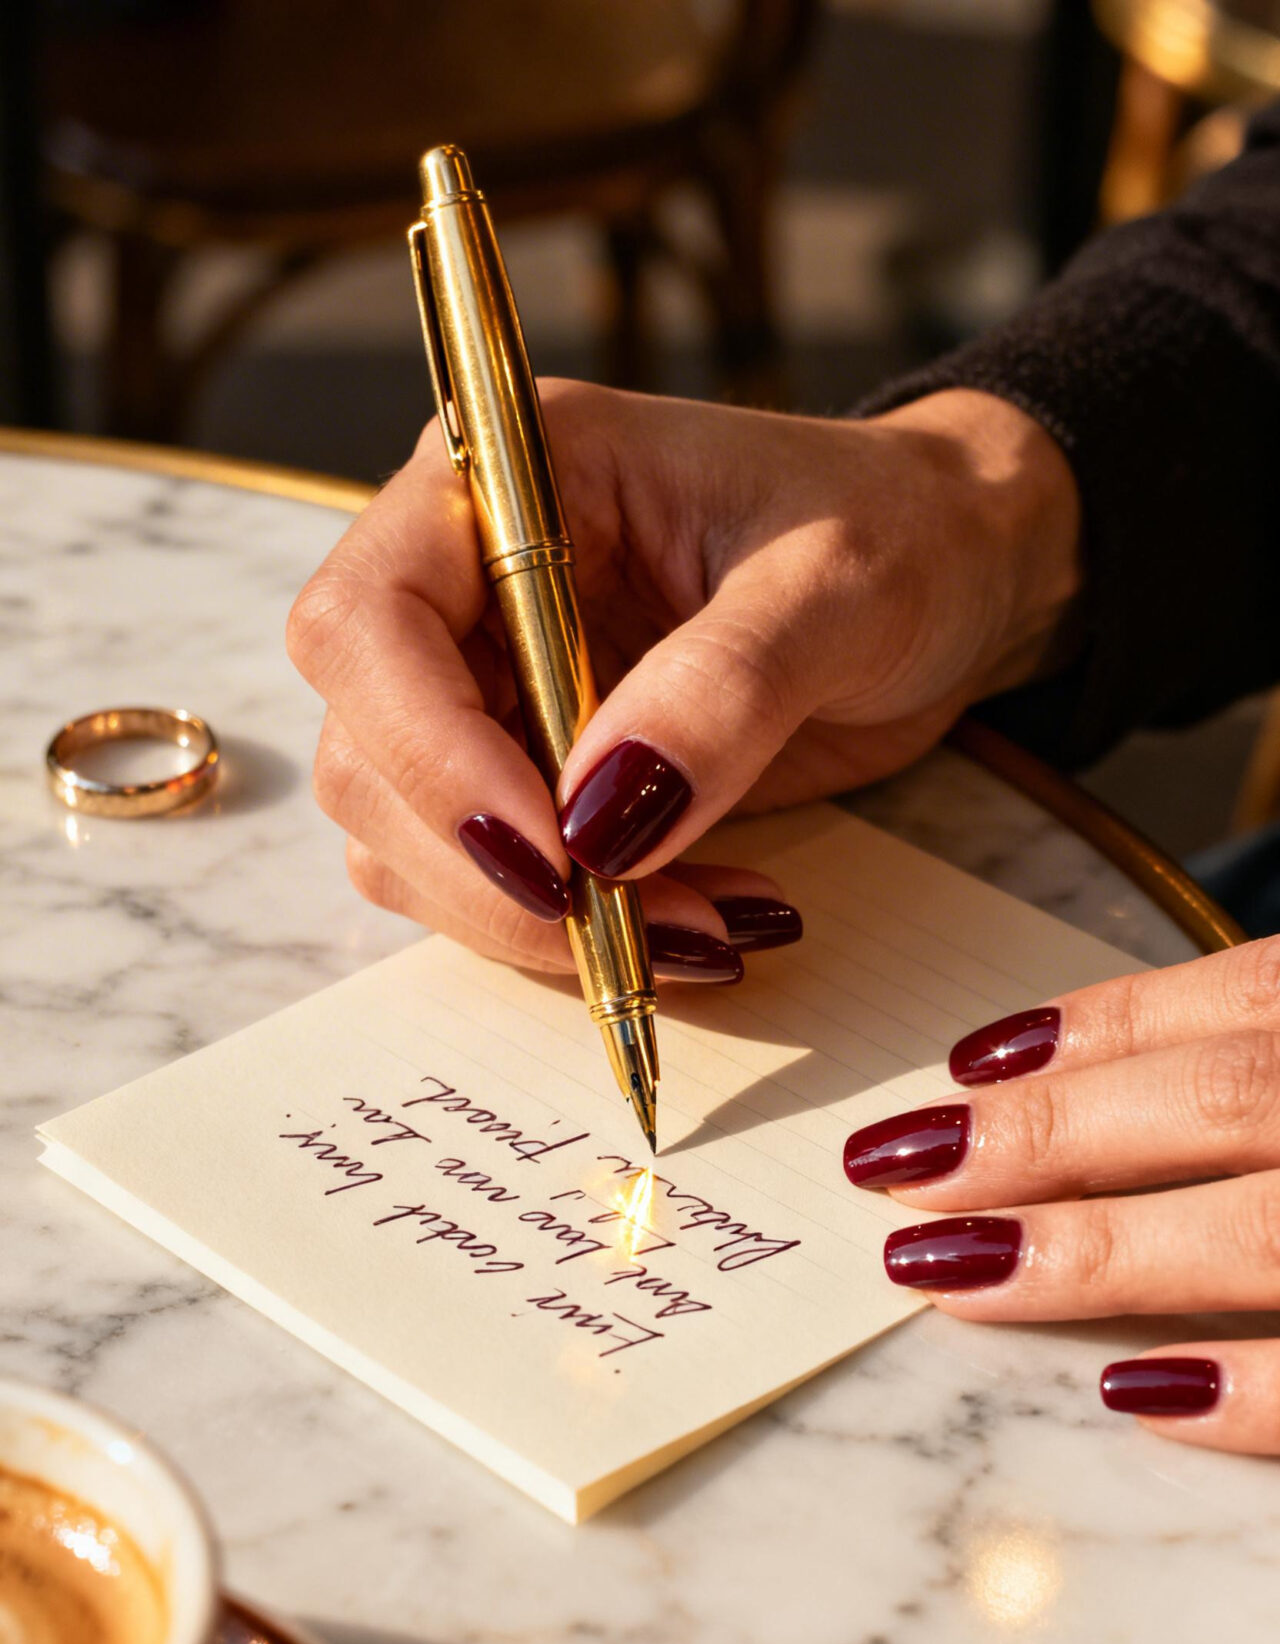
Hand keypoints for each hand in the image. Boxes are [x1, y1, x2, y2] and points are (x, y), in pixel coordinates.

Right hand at [287, 379, 1078, 980]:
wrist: (950, 579)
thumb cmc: (901, 535)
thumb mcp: (839, 587)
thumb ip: (722, 689)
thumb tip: (599, 824)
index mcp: (511, 480)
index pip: (366, 620)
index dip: (431, 754)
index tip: (557, 856)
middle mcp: (464, 583)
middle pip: (366, 757)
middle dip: (493, 871)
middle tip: (642, 925)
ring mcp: (486, 688)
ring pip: (408, 845)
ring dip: (536, 921)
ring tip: (701, 926)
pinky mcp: (529, 777)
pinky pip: (489, 886)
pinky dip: (574, 934)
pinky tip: (694, 919)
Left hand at [842, 936, 1279, 1453]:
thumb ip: (1270, 1057)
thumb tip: (1099, 1080)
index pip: (1242, 995)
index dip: (1107, 1026)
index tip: (966, 1064)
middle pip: (1220, 1101)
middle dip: (1049, 1134)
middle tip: (899, 1169)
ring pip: (1260, 1234)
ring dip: (1098, 1249)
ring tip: (951, 1268)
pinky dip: (1243, 1390)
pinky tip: (1129, 1389)